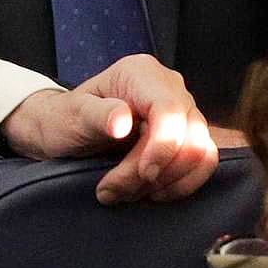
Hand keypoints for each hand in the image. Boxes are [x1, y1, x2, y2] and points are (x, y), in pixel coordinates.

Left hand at [0, 53, 221, 204]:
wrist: (64, 132)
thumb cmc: (65, 119)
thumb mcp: (71, 117)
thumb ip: (97, 115)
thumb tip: (122, 121)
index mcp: (141, 73)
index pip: (169, 109)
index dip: (163, 145)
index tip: (143, 174)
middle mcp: (169, 87)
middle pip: (186, 136)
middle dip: (153, 172)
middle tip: (112, 190)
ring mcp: (182, 112)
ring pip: (198, 152)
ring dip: (165, 182)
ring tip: (125, 193)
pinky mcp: (187, 136)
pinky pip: (203, 162)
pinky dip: (180, 184)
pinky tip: (151, 193)